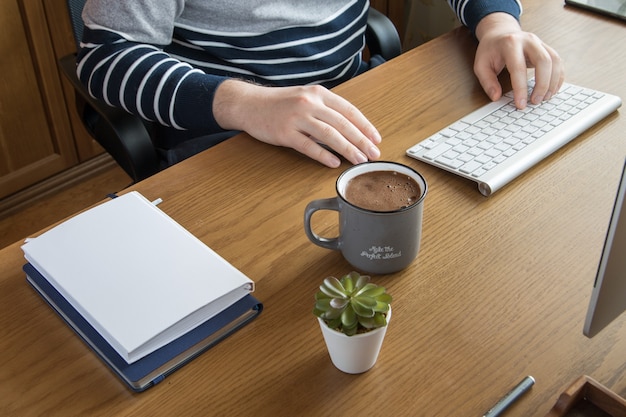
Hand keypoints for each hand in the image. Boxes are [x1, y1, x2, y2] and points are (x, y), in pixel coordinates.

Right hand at [213, 80, 380, 167]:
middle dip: (361, 141)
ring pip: (329, 135)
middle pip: (342, 124)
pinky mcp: (284, 133)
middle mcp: (309, 103)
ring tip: (359, 160)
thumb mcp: (305, 97)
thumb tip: (350, 129)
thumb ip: (326, 109)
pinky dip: (323, 155)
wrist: (248, 104)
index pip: (349, 110)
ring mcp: (296, 118)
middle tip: (374, 154)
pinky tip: (334, 163)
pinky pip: (308, 146)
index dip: (365, 126)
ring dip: (347, 149)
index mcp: (318, 93)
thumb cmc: (279, 103)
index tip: (376, 139)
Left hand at [474, 13, 564, 108]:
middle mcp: (528, 40)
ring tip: (545, 98)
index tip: (521, 104)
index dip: (521, 88)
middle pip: (543, 61)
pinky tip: (551, 90)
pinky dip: (558, 77)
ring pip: (555, 61)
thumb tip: (496, 97)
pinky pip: (558, 62)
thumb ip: (487, 82)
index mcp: (510, 43)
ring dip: (553, 82)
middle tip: (535, 102)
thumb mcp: (481, 65)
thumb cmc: (490, 50)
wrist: (500, 33)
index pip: (518, 68)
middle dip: (542, 84)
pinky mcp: (547, 48)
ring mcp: (540, 42)